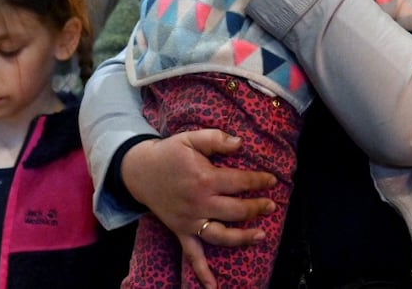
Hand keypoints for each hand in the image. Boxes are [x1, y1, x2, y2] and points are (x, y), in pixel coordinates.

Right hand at [121, 129, 276, 288]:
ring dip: (243, 237)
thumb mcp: (190, 138)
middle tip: (271, 206)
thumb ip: (216, 139)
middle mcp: (199, 203)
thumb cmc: (169, 153)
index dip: (258, 181)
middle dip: (257, 208)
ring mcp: (190, 221)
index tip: (272, 181)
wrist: (139, 171)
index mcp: (204, 179)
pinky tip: (212, 286)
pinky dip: (201, 272)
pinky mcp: (181, 231)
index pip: (240, 182)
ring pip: (221, 235)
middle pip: (236, 210)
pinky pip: (192, 254)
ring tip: (261, 235)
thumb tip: (241, 143)